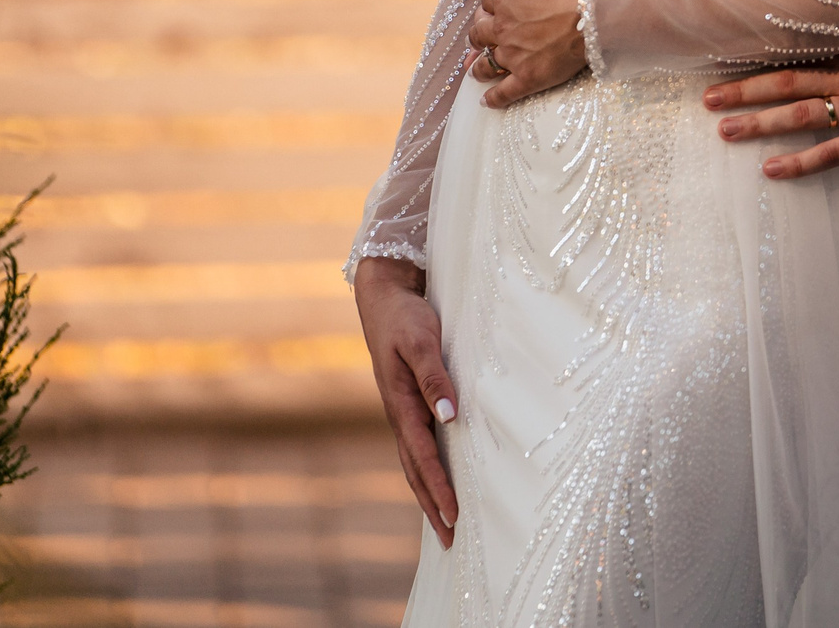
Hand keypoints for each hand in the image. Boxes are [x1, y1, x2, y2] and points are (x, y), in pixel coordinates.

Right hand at [353, 256, 459, 547]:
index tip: (455, 518)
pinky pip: (419, 446)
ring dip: (429, 494)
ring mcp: (402, 411)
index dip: (439, 489)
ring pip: (416, 463)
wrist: (384, 296)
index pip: (423, 458)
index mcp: (401, 405)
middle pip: (416, 472)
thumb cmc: (405, 317)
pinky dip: (428, 470)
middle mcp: (400, 415)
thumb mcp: (422, 341)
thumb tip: (450, 417)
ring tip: (446, 523)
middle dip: (433, 507)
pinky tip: (440, 479)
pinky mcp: (408, 403)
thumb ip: (435, 377)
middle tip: (451, 542)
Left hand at [468, 0, 591, 106]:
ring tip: (475, 70)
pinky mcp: (528, 78)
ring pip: (485, 63)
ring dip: (478, 66)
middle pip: (479, 31)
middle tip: (482, 32)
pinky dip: (494, 98)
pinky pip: (505, 92)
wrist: (596, 9)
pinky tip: (487, 101)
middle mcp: (501, 26)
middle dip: (479, 30)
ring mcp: (513, 54)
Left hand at [703, 31, 838, 178]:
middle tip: (708, 99)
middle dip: (744, 92)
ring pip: (798, 117)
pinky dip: (798, 163)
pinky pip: (829, 154)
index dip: (763, 67)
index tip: (731, 68)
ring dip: (758, 124)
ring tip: (724, 130)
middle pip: (786, 85)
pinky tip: (771, 170)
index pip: (797, 61)